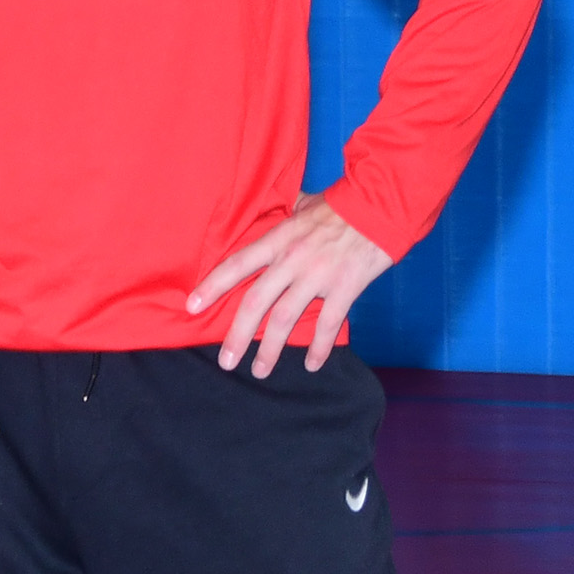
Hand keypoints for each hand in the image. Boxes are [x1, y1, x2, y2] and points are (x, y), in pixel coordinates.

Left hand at [186, 194, 395, 375]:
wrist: (381, 206)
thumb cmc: (341, 204)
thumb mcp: (304, 204)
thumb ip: (286, 214)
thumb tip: (278, 209)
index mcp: (278, 239)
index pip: (237, 265)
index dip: (212, 286)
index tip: (192, 307)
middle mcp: (292, 260)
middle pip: (256, 302)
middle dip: (238, 335)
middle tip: (226, 361)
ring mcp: (318, 276)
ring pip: (285, 320)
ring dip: (271, 350)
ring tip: (260, 370)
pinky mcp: (344, 288)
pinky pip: (327, 325)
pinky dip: (318, 348)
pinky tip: (312, 365)